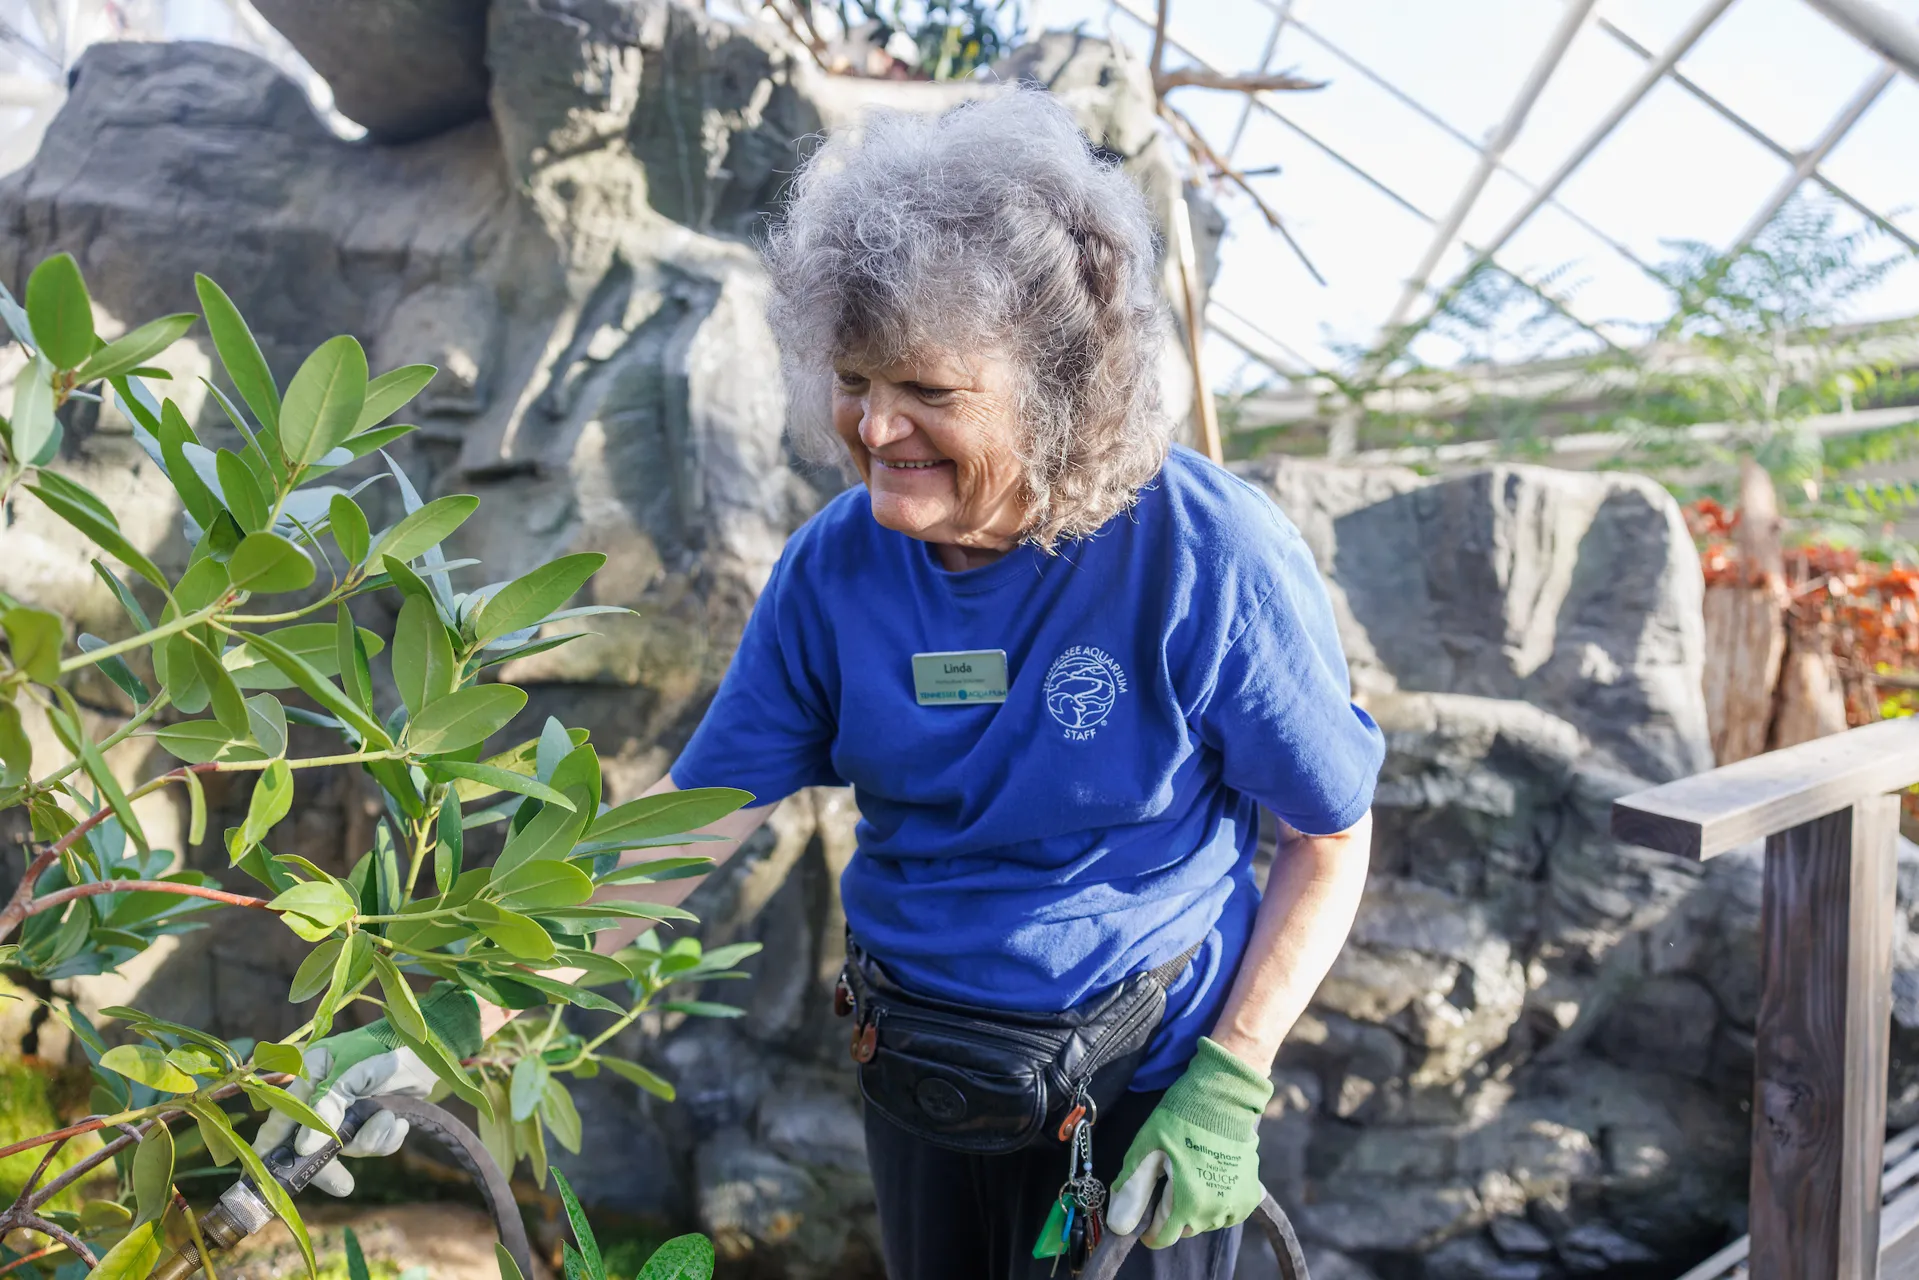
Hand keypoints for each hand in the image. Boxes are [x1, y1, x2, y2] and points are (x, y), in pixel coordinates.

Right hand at [250, 983, 482, 1195]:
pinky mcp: (370, 1119)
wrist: (434, 1050)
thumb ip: (327, 1108)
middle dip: (329, 1164)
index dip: (273, 1143)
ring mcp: (347, 1109)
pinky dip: (386, 1138)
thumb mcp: (354, 1074)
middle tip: (344, 1186)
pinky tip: (400, 1122)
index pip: (283, 1113)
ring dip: (370, 1140)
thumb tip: (302, 1148)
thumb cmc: (389, 1049)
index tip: (266, 1173)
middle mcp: (324, 1094)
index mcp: (310, 1073)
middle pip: (310, 1141)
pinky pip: (370, 1144)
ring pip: (346, 1146)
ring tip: (390, 1120)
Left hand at [1107, 1037, 1271, 1247]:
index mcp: (1188, 1204)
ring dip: (1194, 1209)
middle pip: (1183, 1229)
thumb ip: (1132, 1191)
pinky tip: (1210, 1177)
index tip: (1144, 1210)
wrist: (1222, 1097)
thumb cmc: (1179, 1120)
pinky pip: (1227, 1213)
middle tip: (1167, 1179)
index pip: (1162, 1237)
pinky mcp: (1250, 1196)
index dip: (1148, 1228)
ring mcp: (1236, 1204)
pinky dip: (1217, 1203)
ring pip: (1205, 1222)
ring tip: (1189, 1174)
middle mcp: (1215, 1211)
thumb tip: (1119, 1228)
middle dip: (1170, 1214)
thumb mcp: (1146, 1150)